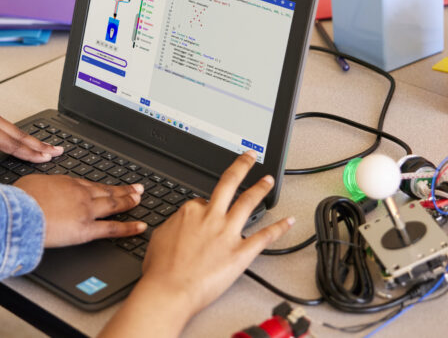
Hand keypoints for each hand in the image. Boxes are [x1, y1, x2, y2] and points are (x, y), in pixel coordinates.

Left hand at [0, 94, 61, 174]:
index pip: (12, 143)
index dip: (31, 153)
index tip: (46, 159)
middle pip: (19, 134)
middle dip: (40, 144)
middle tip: (58, 151)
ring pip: (14, 128)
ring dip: (31, 138)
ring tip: (46, 145)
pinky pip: (6, 124)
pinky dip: (18, 132)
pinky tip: (22, 137)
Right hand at [14, 175, 145, 246]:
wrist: (19, 212)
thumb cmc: (20, 199)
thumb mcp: (31, 184)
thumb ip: (42, 188)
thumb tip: (40, 190)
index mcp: (66, 182)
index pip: (89, 184)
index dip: (102, 185)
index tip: (109, 186)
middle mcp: (80, 194)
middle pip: (106, 191)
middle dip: (123, 190)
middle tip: (136, 189)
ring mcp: (85, 211)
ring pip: (112, 204)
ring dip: (128, 201)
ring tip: (139, 200)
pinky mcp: (86, 229)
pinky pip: (112, 229)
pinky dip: (128, 228)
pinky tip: (140, 227)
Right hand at [100, 152, 293, 336]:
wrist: (169, 290)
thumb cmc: (160, 269)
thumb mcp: (158, 237)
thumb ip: (174, 225)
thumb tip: (180, 224)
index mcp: (190, 211)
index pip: (202, 201)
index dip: (205, 207)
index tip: (206, 213)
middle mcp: (211, 217)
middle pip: (229, 184)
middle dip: (242, 166)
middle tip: (250, 157)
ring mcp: (227, 233)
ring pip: (248, 202)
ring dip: (260, 188)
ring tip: (268, 180)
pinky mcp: (241, 252)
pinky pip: (264, 237)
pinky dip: (279, 228)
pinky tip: (288, 221)